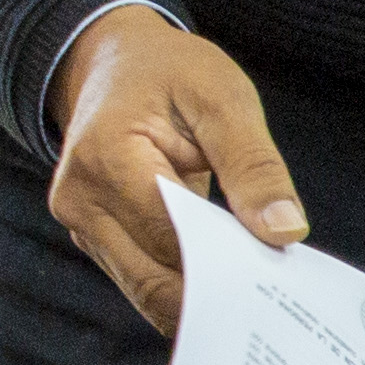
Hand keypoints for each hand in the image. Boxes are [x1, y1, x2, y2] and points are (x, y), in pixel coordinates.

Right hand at [46, 4, 306, 334]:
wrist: (113, 61)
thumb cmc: (169, 71)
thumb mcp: (224, 97)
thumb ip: (254, 165)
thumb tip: (284, 232)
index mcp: (105, 155)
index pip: (171, 235)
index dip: (228, 260)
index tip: (282, 274)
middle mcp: (79, 199)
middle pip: (155, 276)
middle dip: (217, 292)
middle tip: (277, 302)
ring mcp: (80, 223)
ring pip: (147, 289)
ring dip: (202, 296)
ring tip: (255, 293)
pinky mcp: (92, 237)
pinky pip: (141, 278)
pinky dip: (184, 286)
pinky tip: (224, 281)